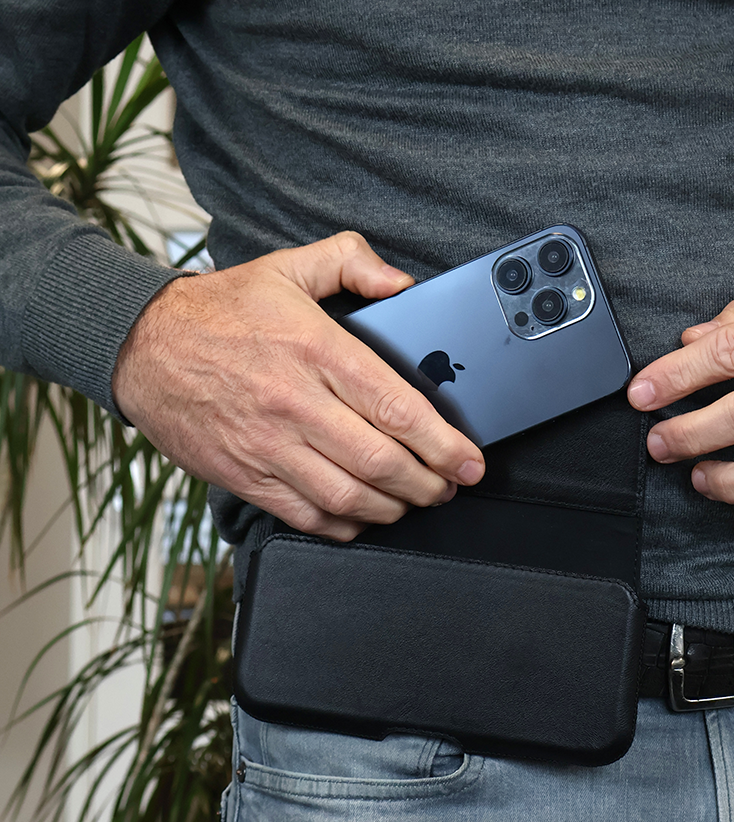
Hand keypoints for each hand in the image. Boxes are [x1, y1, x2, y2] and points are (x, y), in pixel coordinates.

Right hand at [113, 231, 484, 540]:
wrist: (140, 346)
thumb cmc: (219, 311)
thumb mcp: (287, 267)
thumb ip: (350, 261)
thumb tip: (401, 283)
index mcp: (315, 350)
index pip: (396, 408)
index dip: (443, 443)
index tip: (469, 461)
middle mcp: (295, 403)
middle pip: (381, 462)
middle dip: (430, 484)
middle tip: (450, 486)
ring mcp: (268, 445)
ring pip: (348, 497)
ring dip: (393, 508)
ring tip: (415, 501)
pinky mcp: (245, 475)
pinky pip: (305, 516)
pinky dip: (343, 525)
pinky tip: (363, 517)